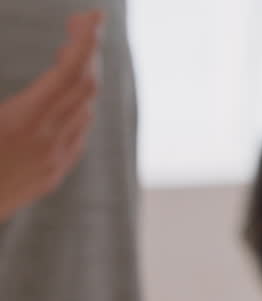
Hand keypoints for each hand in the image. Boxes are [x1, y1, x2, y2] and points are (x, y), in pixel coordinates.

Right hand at [0, 10, 102, 221]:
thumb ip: (20, 94)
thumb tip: (49, 79)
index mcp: (23, 120)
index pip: (70, 73)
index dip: (86, 41)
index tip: (94, 16)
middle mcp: (47, 142)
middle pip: (84, 88)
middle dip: (84, 52)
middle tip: (77, 26)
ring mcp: (53, 162)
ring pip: (84, 112)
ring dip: (80, 79)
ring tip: (65, 55)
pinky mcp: (51, 177)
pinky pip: (77, 136)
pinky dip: (75, 108)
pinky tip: (62, 99)